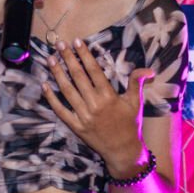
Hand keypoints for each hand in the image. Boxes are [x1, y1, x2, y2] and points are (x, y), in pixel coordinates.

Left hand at [42, 39, 151, 174]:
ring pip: (67, 91)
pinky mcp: (76, 126)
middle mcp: (95, 105)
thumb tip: (149, 69)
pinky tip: (45, 86)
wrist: (123, 151)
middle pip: (78, 77)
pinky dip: (51, 98)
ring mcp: (83, 116)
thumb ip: (137, 83)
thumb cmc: (131, 124)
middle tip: (60, 45)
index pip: (94, 70)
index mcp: (109, 97)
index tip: (76, 41)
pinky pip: (61, 110)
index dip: (84, 55)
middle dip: (68, 59)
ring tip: (51, 60)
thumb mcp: (136, 102)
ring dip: (58, 74)